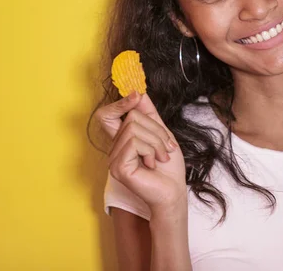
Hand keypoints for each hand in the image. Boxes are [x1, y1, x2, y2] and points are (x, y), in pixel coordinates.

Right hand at [96, 92, 186, 215]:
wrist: (174, 191)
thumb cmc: (168, 167)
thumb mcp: (161, 133)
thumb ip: (149, 113)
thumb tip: (138, 91)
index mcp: (122, 140)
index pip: (108, 114)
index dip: (120, 102)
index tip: (137, 94)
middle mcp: (114, 148)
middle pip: (131, 117)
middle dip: (155, 129)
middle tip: (166, 147)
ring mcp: (113, 159)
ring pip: (134, 128)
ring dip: (156, 141)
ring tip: (161, 157)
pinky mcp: (118, 167)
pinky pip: (134, 142)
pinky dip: (150, 150)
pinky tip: (152, 164)